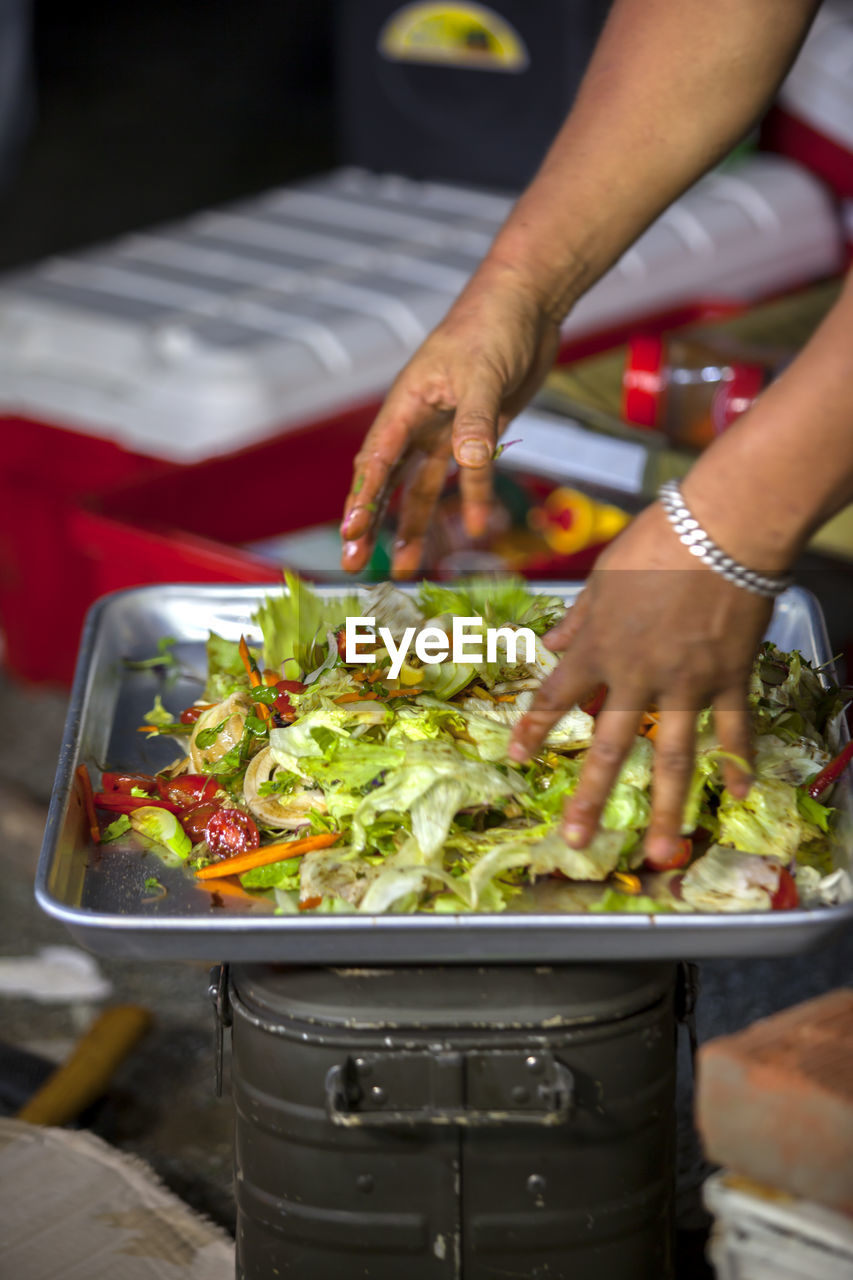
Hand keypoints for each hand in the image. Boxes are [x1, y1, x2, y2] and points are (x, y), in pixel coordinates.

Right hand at [340, 260, 561, 577]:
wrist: (529, 304)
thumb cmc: (494, 323)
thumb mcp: (484, 375)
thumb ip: (474, 423)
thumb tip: (466, 462)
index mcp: (407, 402)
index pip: (376, 458)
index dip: (363, 497)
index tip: (352, 532)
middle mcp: (419, 420)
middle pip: (386, 481)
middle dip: (371, 523)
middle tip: (355, 564)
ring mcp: (445, 429)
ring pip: (419, 487)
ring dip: (412, 526)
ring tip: (403, 569)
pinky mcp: (475, 434)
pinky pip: (463, 477)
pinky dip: (466, 503)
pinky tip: (470, 531)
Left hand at [507, 502, 772, 865]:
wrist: (721, 528)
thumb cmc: (656, 541)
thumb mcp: (603, 576)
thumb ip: (579, 617)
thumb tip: (552, 643)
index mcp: (599, 648)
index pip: (557, 698)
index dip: (534, 729)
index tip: (515, 757)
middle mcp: (636, 677)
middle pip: (610, 747)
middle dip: (589, 797)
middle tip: (575, 840)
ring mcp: (685, 684)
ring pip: (673, 757)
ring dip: (668, 810)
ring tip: (663, 852)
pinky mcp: (729, 678)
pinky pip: (733, 729)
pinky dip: (737, 762)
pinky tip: (738, 797)